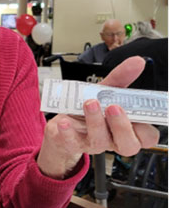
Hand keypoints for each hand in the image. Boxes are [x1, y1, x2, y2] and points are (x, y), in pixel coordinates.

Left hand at [38, 56, 159, 177]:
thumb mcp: (105, 92)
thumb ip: (121, 78)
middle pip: (127, 144)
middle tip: (113, 107)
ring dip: (95, 120)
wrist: (61, 124)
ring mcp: (93, 143)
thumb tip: (137, 62)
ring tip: (89, 103)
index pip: (146, 137)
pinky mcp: (72, 144)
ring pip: (100, 141)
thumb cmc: (88, 111)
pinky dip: (68, 132)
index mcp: (127, 129)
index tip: (139, 111)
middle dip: (121, 126)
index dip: (145, 129)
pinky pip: (71, 142)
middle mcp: (112, 139)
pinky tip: (65, 121)